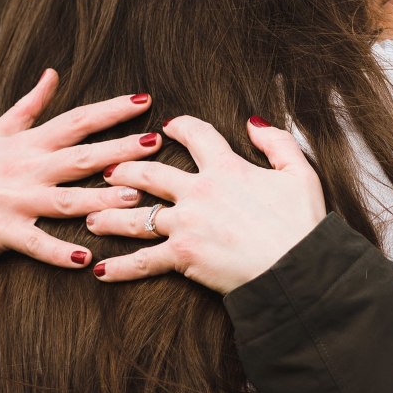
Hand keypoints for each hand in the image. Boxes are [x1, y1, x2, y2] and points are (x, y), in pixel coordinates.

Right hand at [0, 69, 161, 267]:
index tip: (145, 100)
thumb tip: (53, 73)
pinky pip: (34, 243)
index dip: (110, 110)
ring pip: (63, 199)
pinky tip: (85, 259)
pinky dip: (58, 252)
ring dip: (99, 198)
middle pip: (78, 156)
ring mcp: (13, 200)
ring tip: (134, 198)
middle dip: (117, 149)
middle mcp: (23, 168)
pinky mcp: (0, 231)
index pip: (76, 121)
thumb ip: (29, 106)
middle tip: (153, 143)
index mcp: (27, 144)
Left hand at [88, 115, 326, 290]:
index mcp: (226, 168)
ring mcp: (186, 224)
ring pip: (136, 215)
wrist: (296, 268)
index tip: (168, 126)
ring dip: (109, 215)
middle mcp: (198, 191)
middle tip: (108, 170)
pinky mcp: (182, 256)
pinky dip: (120, 268)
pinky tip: (100, 270)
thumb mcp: (299, 173)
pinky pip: (143, 261)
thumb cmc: (301, 224)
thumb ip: (276, 142)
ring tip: (90, 216)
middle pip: (150, 172)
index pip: (196, 136)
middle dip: (125, 168)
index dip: (180, 127)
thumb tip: (253, 122)